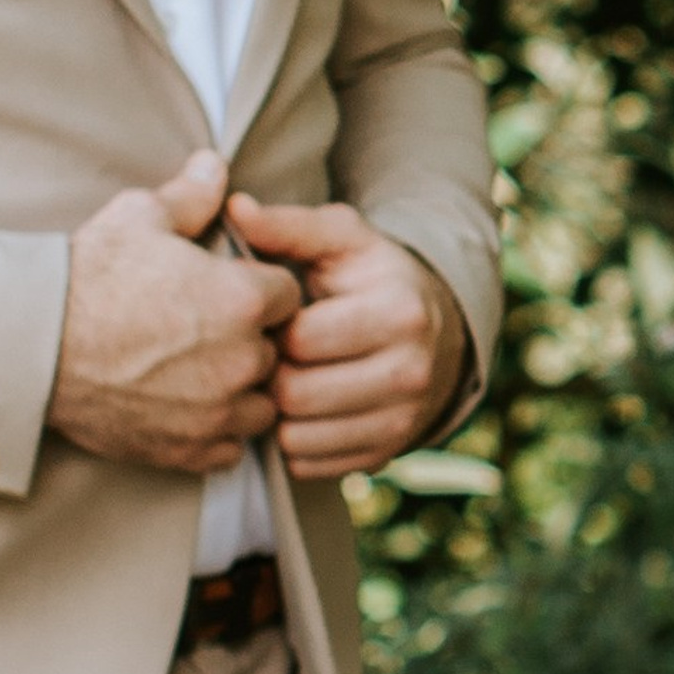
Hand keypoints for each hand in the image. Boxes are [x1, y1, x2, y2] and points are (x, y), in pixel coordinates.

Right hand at [48, 151, 301, 473]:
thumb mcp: (140, 217)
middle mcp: (243, 359)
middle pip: (277, 350)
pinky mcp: (188, 449)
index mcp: (245, 299)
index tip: (231, 289)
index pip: (289, 294)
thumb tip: (214, 163)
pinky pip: (228, 447)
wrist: (32, 345)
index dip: (261, 289)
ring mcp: (218, 410)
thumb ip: (191, 195)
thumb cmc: (87, 276)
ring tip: (202, 373)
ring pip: (261, 404)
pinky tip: (187, 408)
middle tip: (209, 330)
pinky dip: (215, 432)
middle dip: (253, 340)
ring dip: (242, 390)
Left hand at [226, 192, 467, 480]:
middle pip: (295, 394)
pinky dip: (292, 442)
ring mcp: (403, 420)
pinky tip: (298, 410)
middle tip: (267, 354)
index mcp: (399, 311)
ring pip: (297, 437)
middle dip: (269, 374)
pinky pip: (309, 465)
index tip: (270, 318)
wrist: (438, 332)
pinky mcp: (387, 454)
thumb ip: (289, 226)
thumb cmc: (374, 279)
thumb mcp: (342, 241)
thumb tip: (235, 209)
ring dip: (275, 412)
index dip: (270, 328)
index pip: (300, 339)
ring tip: (281, 379)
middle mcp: (410, 371)